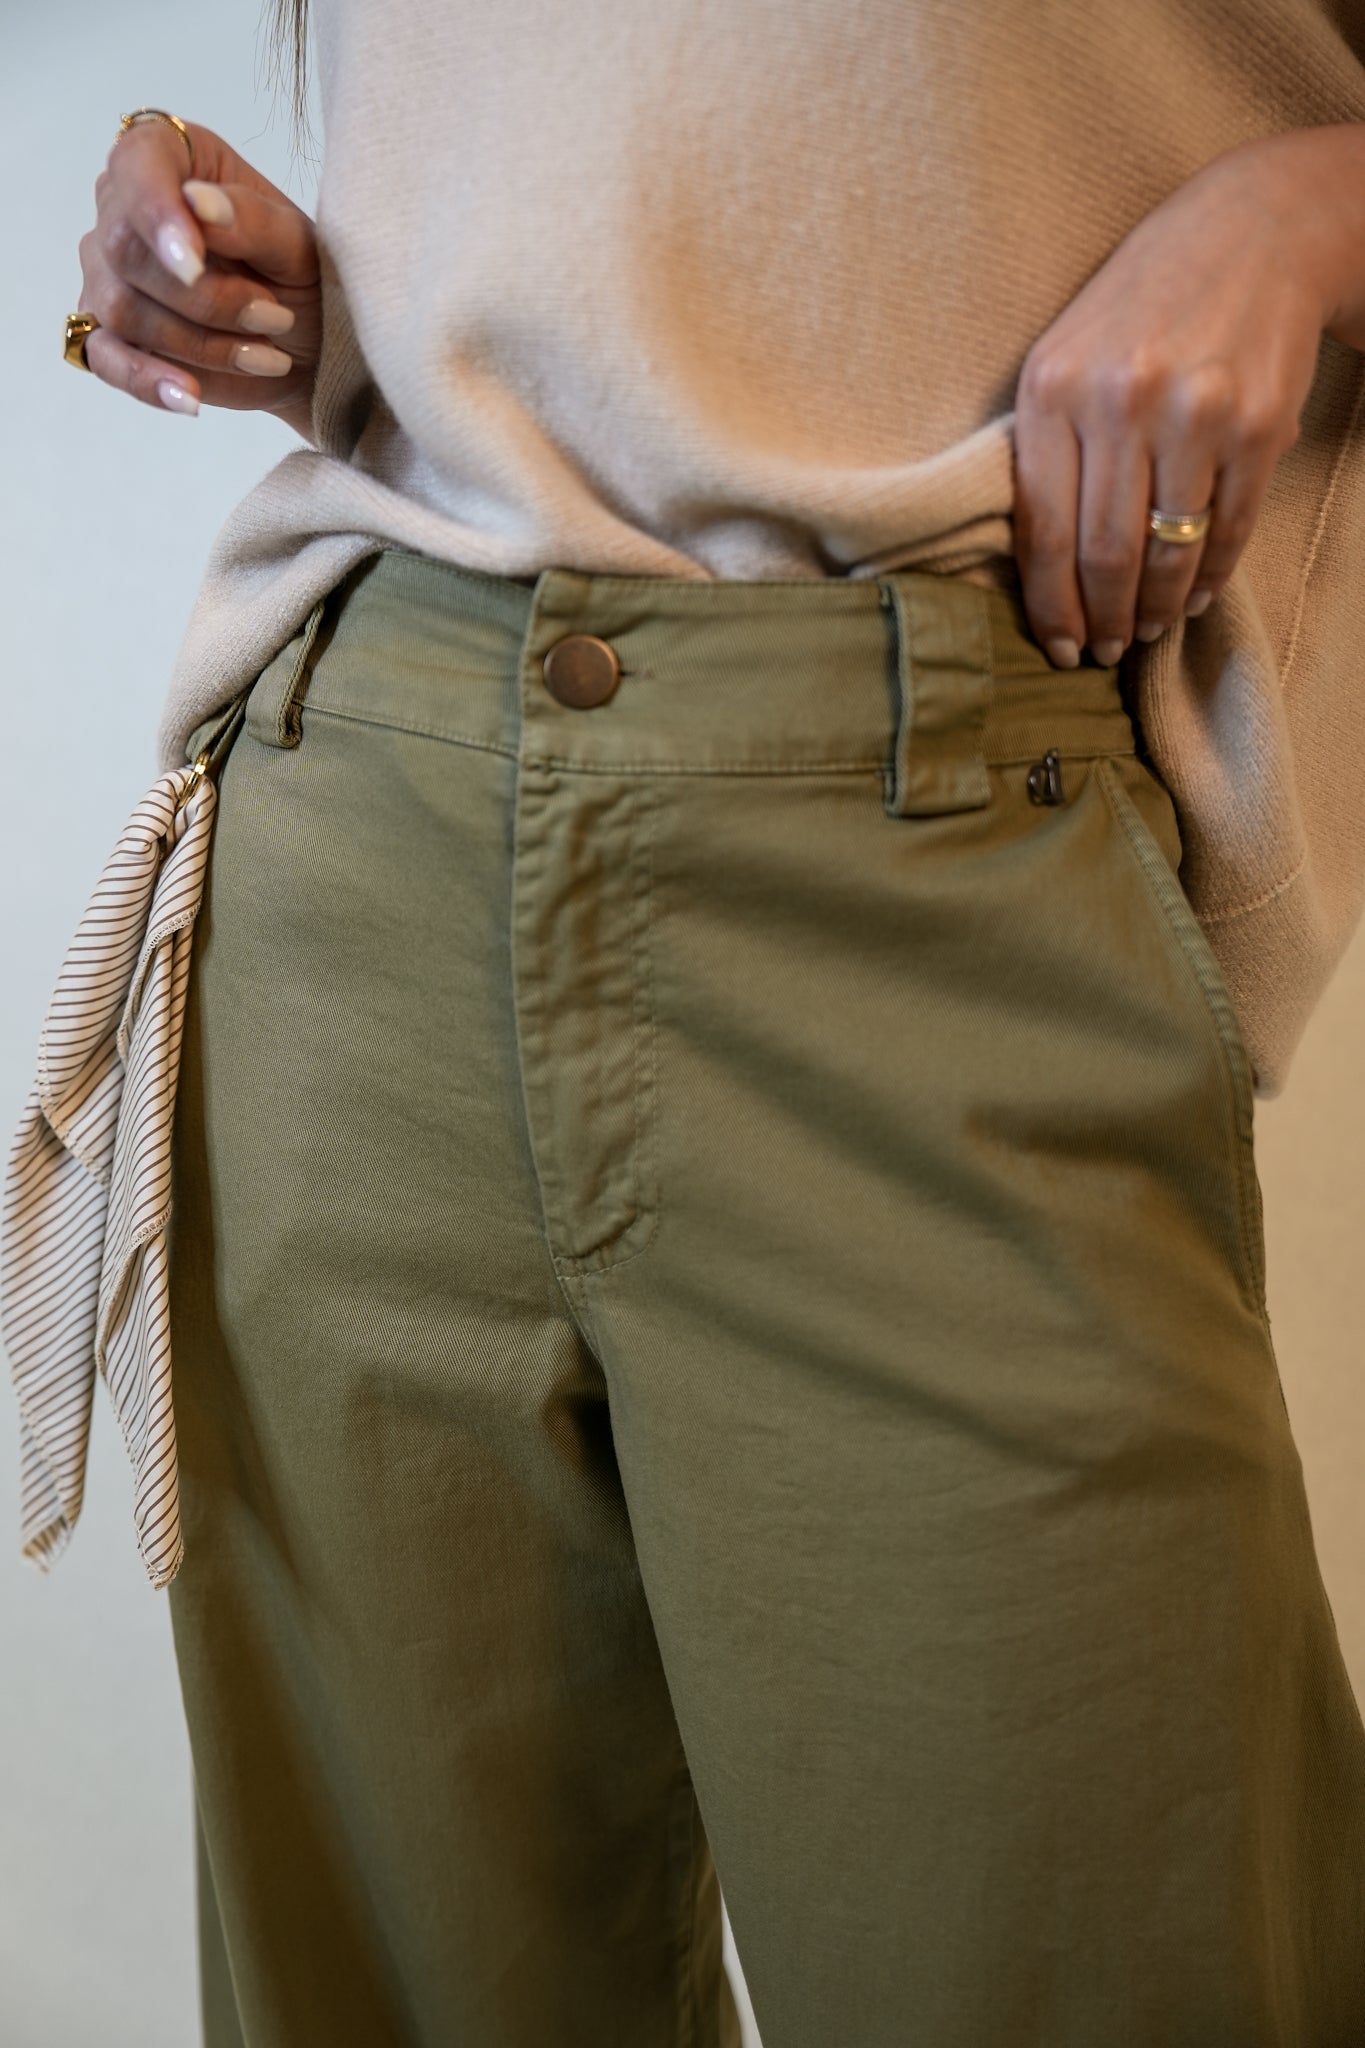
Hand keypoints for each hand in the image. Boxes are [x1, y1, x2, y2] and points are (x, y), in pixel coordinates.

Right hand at [77, 117, 320, 441]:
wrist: (310, 347)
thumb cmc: (302, 278)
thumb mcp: (297, 243)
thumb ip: (249, 218)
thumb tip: (197, 202)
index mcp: (168, 158)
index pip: (136, 165)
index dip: (157, 213)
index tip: (194, 262)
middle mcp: (124, 209)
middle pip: (123, 248)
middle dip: (205, 297)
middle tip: (274, 316)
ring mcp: (110, 273)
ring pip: (122, 308)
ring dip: (201, 343)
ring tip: (265, 355)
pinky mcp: (112, 333)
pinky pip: (107, 358)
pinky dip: (148, 382)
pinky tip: (189, 398)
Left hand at [1012, 131, 1337, 668]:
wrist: (1252, 230)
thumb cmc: (1140, 309)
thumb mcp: (1065, 358)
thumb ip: (1044, 451)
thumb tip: (1037, 572)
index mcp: (1054, 388)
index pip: (1041, 531)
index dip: (1050, 607)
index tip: (1059, 646)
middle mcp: (1122, 400)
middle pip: (1104, 555)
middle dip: (1103, 620)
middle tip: (1105, 651)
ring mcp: (1196, 412)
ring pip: (1168, 552)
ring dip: (1156, 608)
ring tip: (1145, 628)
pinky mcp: (1259, 423)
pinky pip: (1227, 528)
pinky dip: (1210, 576)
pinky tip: (1192, 595)